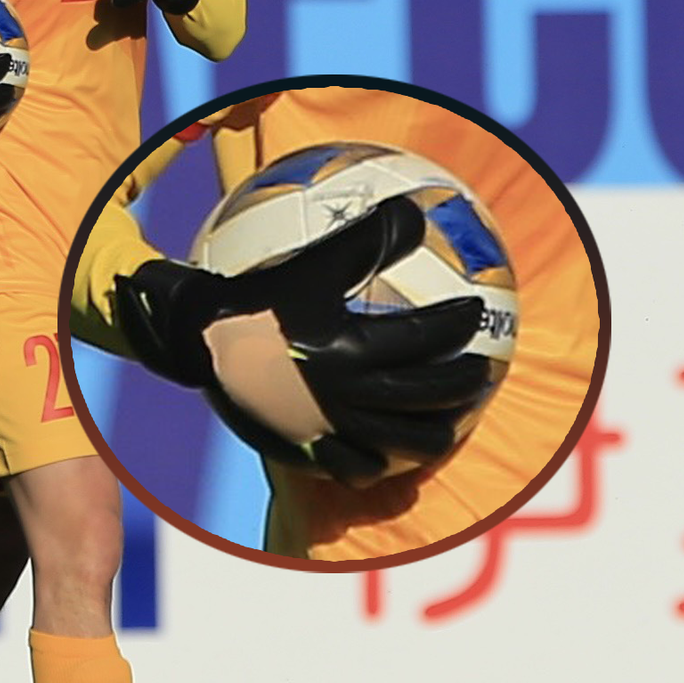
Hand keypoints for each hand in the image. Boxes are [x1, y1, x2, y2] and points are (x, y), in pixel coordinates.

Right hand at [113, 196, 493, 484]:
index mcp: (352, 348)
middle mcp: (348, 395)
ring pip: (406, 442)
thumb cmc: (259, 299)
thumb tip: (415, 214)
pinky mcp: (312, 452)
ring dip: (439, 429)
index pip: (425, 338)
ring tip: (453, 418)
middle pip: (428, 395)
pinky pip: (362, 468)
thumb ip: (366, 240)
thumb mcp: (312, 264)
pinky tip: (396, 450)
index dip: (459, 323)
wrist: (201, 342)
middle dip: (466, 382)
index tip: (474, 310)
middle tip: (483, 367)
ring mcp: (331, 430)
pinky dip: (386, 462)